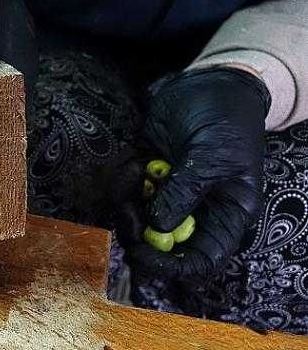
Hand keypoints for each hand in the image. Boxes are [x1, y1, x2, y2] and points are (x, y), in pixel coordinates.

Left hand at [123, 67, 269, 281]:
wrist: (208, 82)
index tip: (144, 254)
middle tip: (128, 211)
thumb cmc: (224, 118)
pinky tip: (134, 162)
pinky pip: (126, 194)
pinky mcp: (149, 178)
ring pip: (139, 220)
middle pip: (162, 245)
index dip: (173, 267)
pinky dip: (123, 183)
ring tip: (136, 173)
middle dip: (139, 233)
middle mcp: (198, 211)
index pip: (203, 259)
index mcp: (226, 213)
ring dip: (128, 203)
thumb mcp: (212, 156)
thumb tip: (159, 227)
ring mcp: (171, 195)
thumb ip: (185, 192)